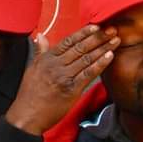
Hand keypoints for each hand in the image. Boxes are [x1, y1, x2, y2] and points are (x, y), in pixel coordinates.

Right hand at [5, 25, 119, 135]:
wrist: (27, 116)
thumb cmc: (29, 94)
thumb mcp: (31, 69)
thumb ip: (40, 51)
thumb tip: (40, 36)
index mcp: (46, 59)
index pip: (68, 41)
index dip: (83, 33)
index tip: (95, 26)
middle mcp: (55, 66)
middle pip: (80, 48)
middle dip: (98, 37)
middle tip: (112, 30)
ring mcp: (64, 77)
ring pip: (86, 59)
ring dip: (103, 48)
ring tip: (115, 40)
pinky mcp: (71, 89)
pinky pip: (88, 74)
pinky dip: (100, 64)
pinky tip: (109, 56)